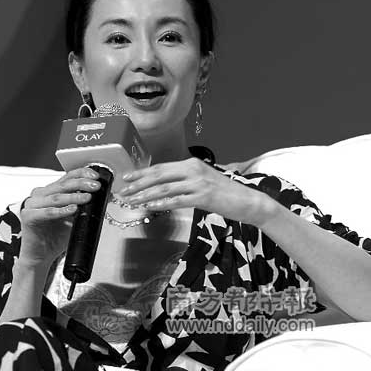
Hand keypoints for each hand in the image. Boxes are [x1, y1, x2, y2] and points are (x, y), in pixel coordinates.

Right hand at [19, 167, 100, 266]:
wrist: (42, 255)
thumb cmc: (57, 235)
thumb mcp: (76, 218)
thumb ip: (86, 206)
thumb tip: (107, 196)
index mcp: (52, 190)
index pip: (68, 177)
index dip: (82, 174)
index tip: (96, 177)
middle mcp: (41, 194)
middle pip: (63, 185)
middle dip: (81, 184)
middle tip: (96, 186)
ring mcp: (32, 204)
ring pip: (56, 197)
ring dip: (74, 197)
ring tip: (87, 197)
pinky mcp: (28, 217)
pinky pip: (47, 212)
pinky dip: (61, 211)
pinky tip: (72, 209)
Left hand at [119, 157, 274, 226]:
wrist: (248, 201)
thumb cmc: (225, 193)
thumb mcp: (203, 180)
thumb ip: (185, 181)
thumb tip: (163, 187)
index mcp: (191, 164)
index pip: (161, 167)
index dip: (142, 173)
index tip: (127, 178)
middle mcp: (193, 169)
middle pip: (159, 175)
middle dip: (138, 184)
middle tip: (123, 191)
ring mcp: (198, 182)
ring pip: (165, 188)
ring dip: (145, 195)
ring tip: (132, 202)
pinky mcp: (203, 196)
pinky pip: (177, 200)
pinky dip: (162, 203)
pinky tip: (150, 207)